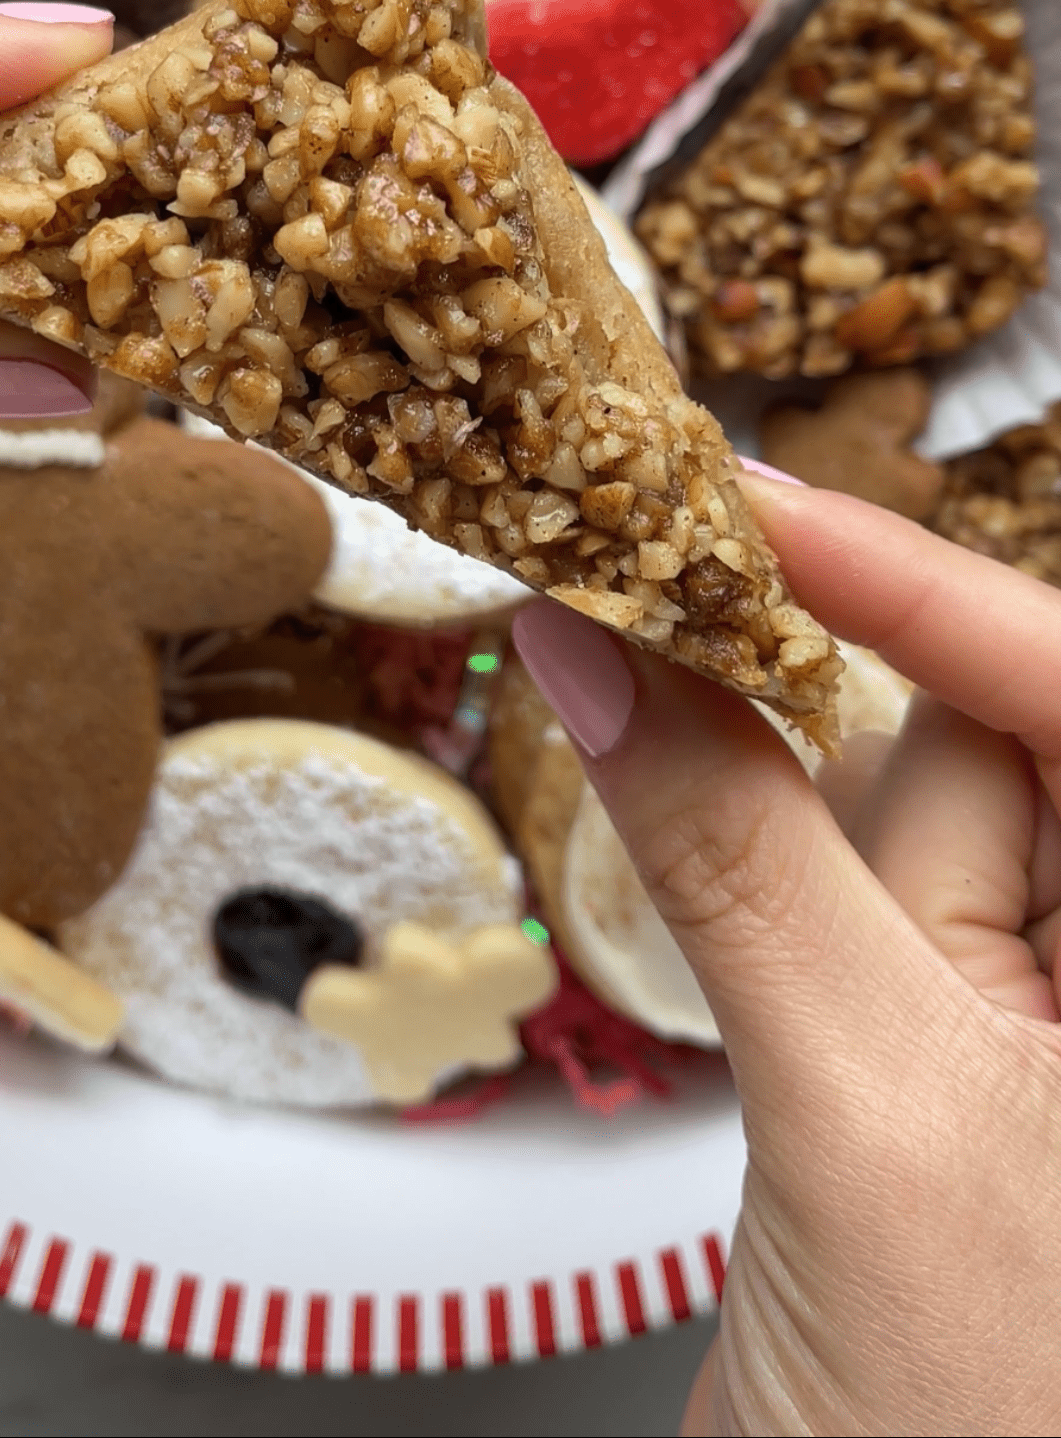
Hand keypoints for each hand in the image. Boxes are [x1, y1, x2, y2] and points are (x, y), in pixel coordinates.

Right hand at [512, 475, 1060, 1436]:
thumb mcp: (872, 1116)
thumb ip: (739, 860)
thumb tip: (603, 649)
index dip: (932, 589)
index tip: (756, 504)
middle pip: (980, 730)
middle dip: (819, 653)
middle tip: (645, 553)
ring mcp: (1028, 1018)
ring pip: (884, 798)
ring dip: (759, 747)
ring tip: (627, 660)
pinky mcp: (923, 1051)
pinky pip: (826, 886)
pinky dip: (734, 830)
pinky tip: (653, 779)